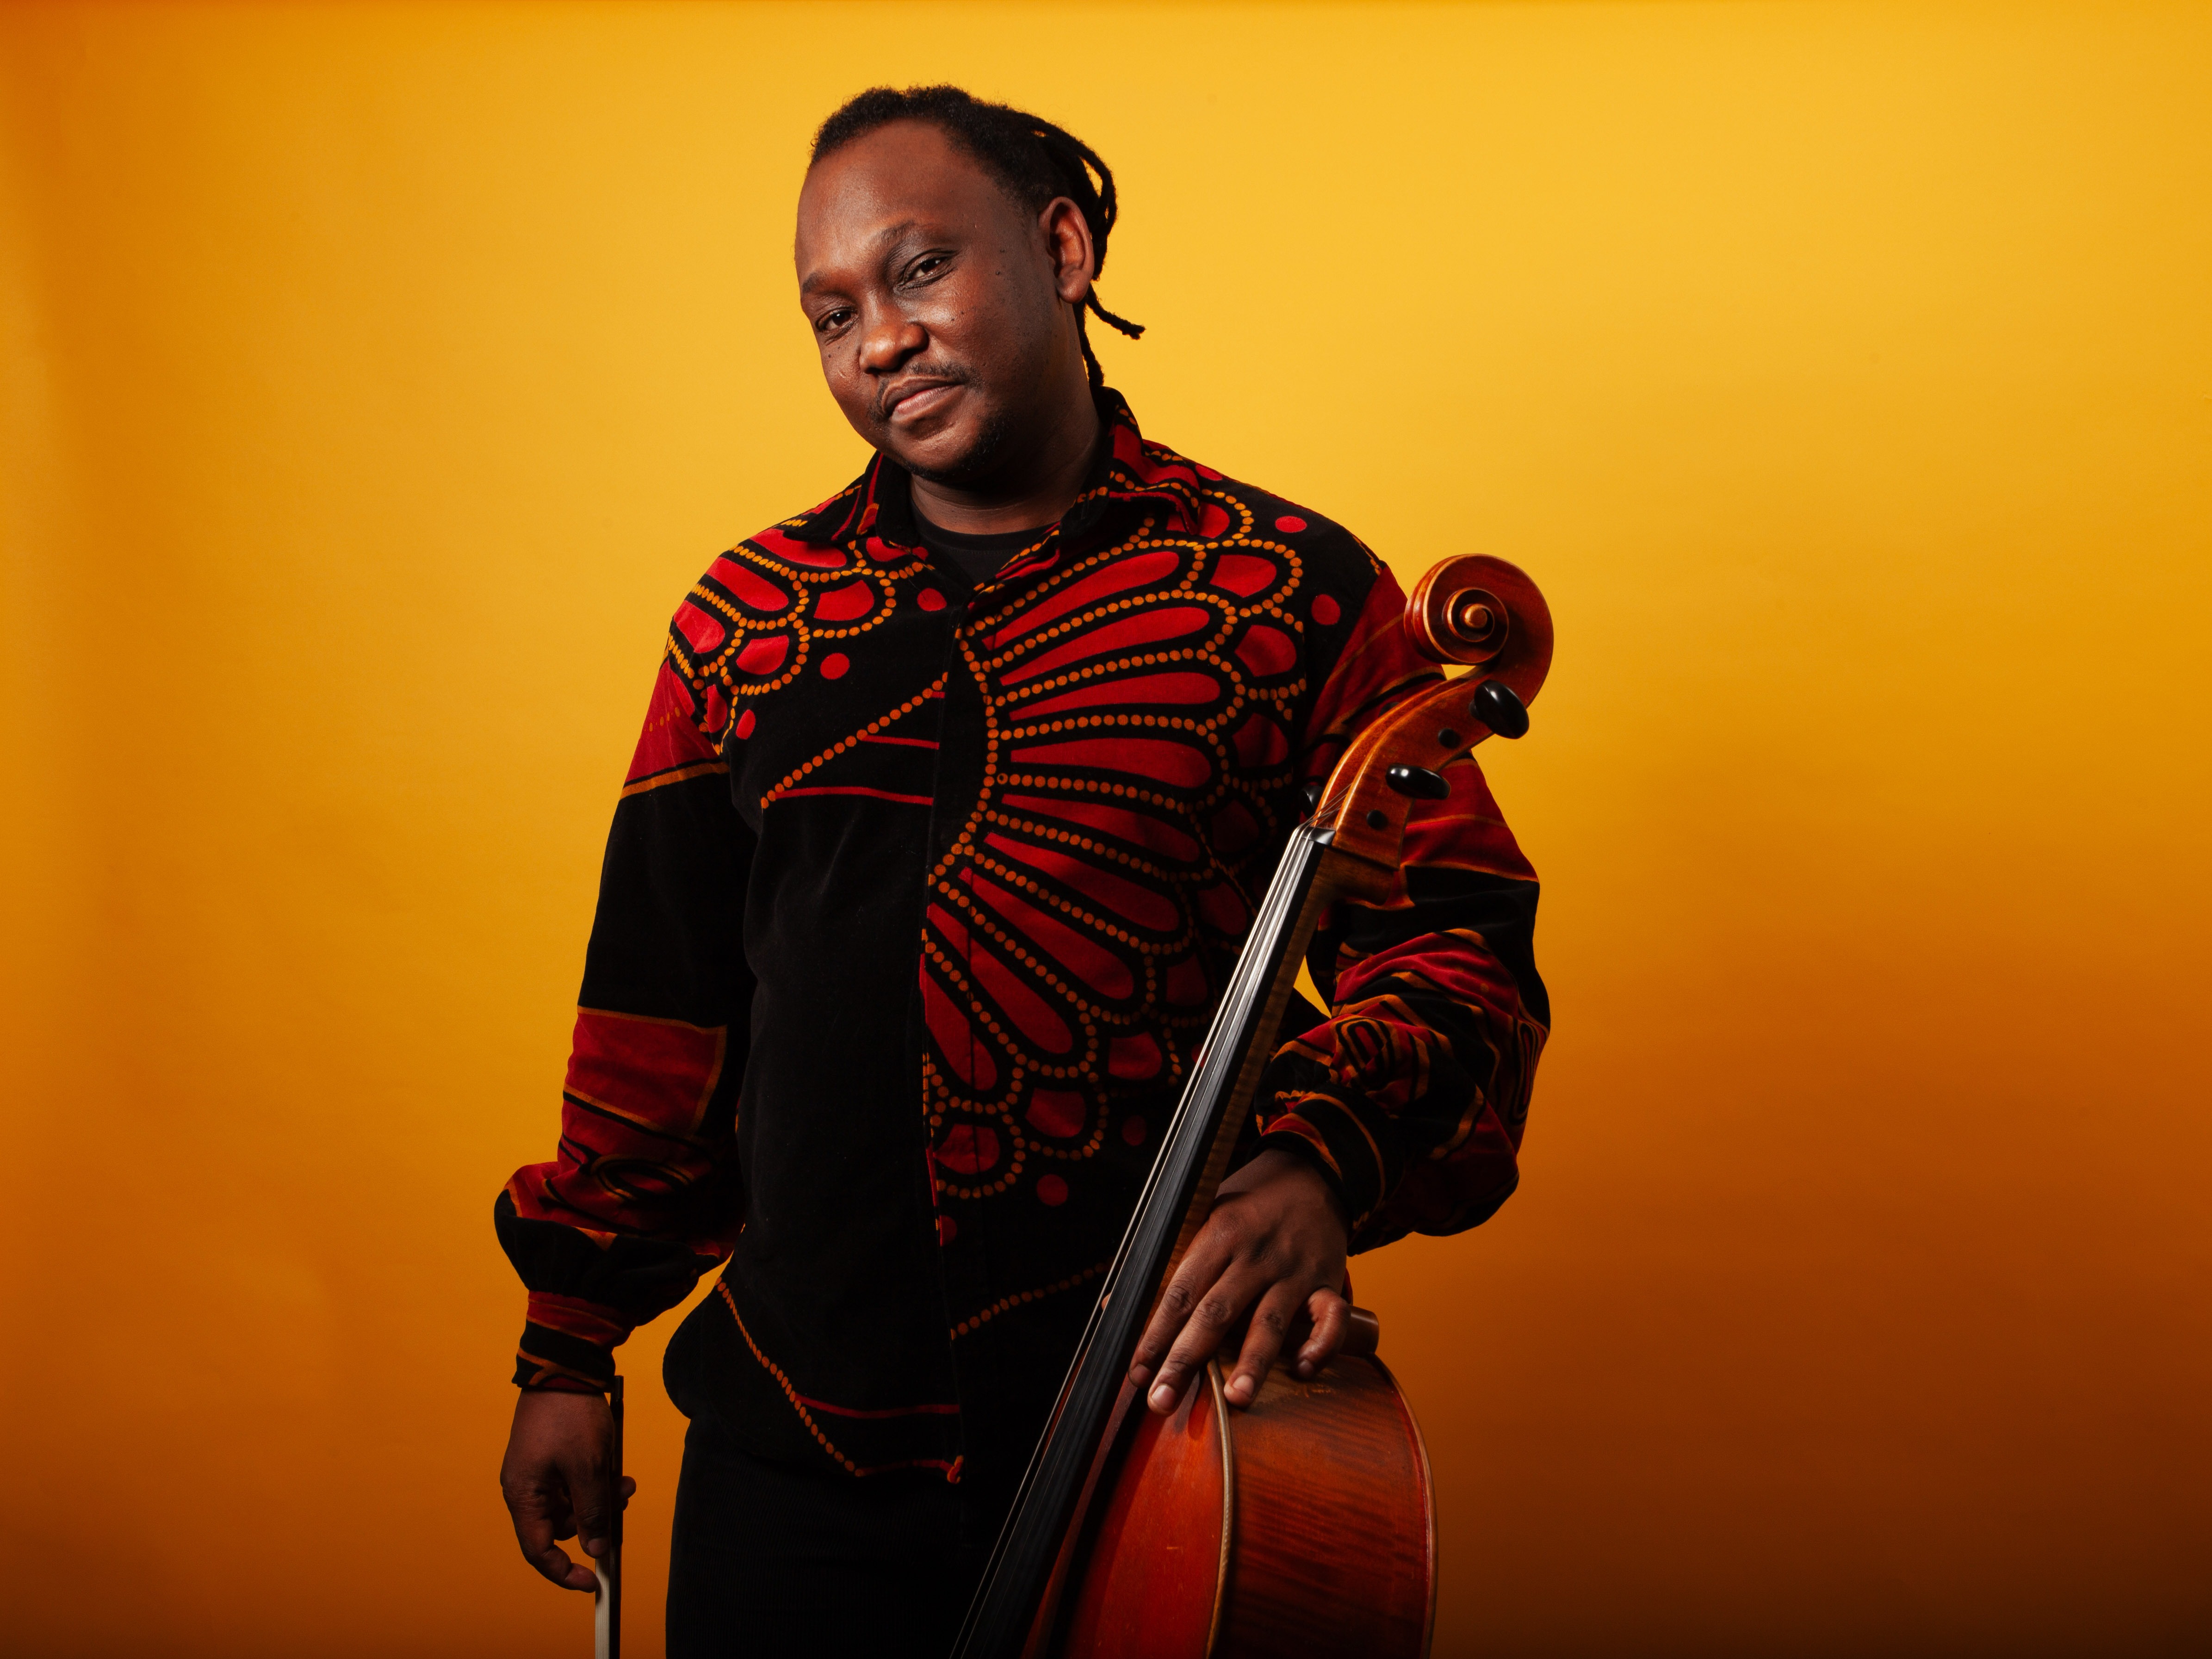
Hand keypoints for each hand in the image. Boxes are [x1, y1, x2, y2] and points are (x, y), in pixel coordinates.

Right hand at [498, 1388, 634, 1591]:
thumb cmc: (570, 1415)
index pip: (538, 1551)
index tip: (593, 1583)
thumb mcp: (587, 1468)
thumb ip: (592, 1512)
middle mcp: (524, 1487)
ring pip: (572, 1503)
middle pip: (559, 1526)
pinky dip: (595, 1480)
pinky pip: (573, 1481)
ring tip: (625, 1481)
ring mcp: (537, 1471)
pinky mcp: (551, 1455)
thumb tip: (596, 1550)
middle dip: (594, 1521)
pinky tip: (616, 1467)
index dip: (564, 1572)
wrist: (566, 1364)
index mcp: (522, 1495)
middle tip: (623, 1504)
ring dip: (600, 1498)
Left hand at [1128, 1148, 1351, 1414]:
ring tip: (1236, 1398)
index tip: (1137, 1373)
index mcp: (1218, 1235)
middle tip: (1162, 1400)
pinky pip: (1329, 1318)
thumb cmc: (1249, 1203)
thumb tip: (1115, 1305)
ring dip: (1253, 1362)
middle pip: (1216, 1313)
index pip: (1179, 1293)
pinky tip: (1302, 1370)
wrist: (1312, 1174)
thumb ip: (1166, 1261)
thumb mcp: (1203, 1214)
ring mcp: (1293, 1270)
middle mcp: (1254, 1255)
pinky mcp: (1327, 1281)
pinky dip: (1320, 1345)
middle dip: (1186, 1359)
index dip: (1155, 1335)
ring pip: (1270, 1321)